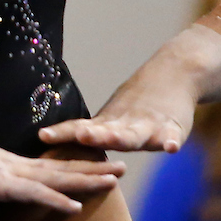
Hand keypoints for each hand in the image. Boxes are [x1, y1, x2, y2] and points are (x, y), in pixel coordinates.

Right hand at [0, 125, 125, 220]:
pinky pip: (33, 192)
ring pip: (57, 177)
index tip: (102, 171)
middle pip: (64, 170)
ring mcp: (10, 173)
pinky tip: (75, 204)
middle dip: (94, 170)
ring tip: (113, 180)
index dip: (78, 171)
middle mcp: (18, 167)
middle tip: (125, 168)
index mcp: (12, 170)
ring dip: (86, 179)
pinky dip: (55, 199)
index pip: (52, 171)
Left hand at [38, 48, 199, 154]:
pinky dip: (171, 141)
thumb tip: (57, 144)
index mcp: (109, 125)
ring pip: (135, 135)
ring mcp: (150, 126)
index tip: (44, 135)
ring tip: (115, 139)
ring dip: (124, 137)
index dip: (63, 133)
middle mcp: (127, 125)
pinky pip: (172, 137)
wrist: (177, 72)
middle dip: (94, 136)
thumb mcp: (114, 118)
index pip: (81, 129)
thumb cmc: (139, 104)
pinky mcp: (174, 128)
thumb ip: (93, 133)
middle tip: (81, 135)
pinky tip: (172, 148)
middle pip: (107, 133)